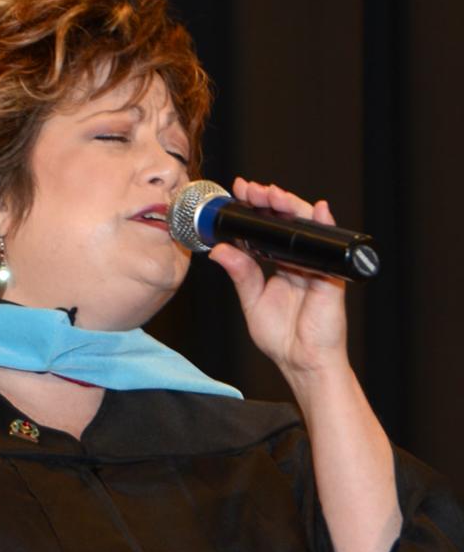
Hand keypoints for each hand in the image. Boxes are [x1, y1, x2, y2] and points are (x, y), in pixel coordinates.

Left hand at [208, 177, 348, 379]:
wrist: (302, 361)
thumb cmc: (282, 338)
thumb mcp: (252, 301)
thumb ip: (240, 274)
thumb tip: (220, 250)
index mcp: (279, 265)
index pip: (267, 230)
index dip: (255, 210)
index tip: (238, 193)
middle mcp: (297, 260)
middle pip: (286, 222)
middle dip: (269, 201)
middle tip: (251, 190)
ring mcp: (315, 264)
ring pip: (306, 227)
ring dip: (290, 206)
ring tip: (272, 195)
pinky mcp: (329, 275)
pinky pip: (329, 246)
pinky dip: (324, 225)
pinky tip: (317, 210)